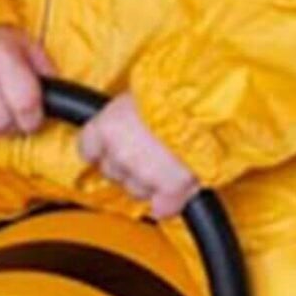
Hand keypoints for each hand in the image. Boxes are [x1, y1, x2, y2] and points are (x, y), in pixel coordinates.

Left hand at [77, 93, 198, 218]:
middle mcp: (120, 152)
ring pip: (137, 190)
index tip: (110, 148)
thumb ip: (129, 114)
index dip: (102, 150)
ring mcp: (144, 174)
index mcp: (108, 125)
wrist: (207, 100)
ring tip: (169, 162)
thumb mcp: (143, 92)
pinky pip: (163, 208)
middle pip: (112, 171)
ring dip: (150, 182)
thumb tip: (129, 122)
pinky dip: (169, 203)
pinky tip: (175, 193)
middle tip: (148, 152)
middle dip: (128, 165)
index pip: (88, 148)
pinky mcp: (169, 189)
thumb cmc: (178, 87)